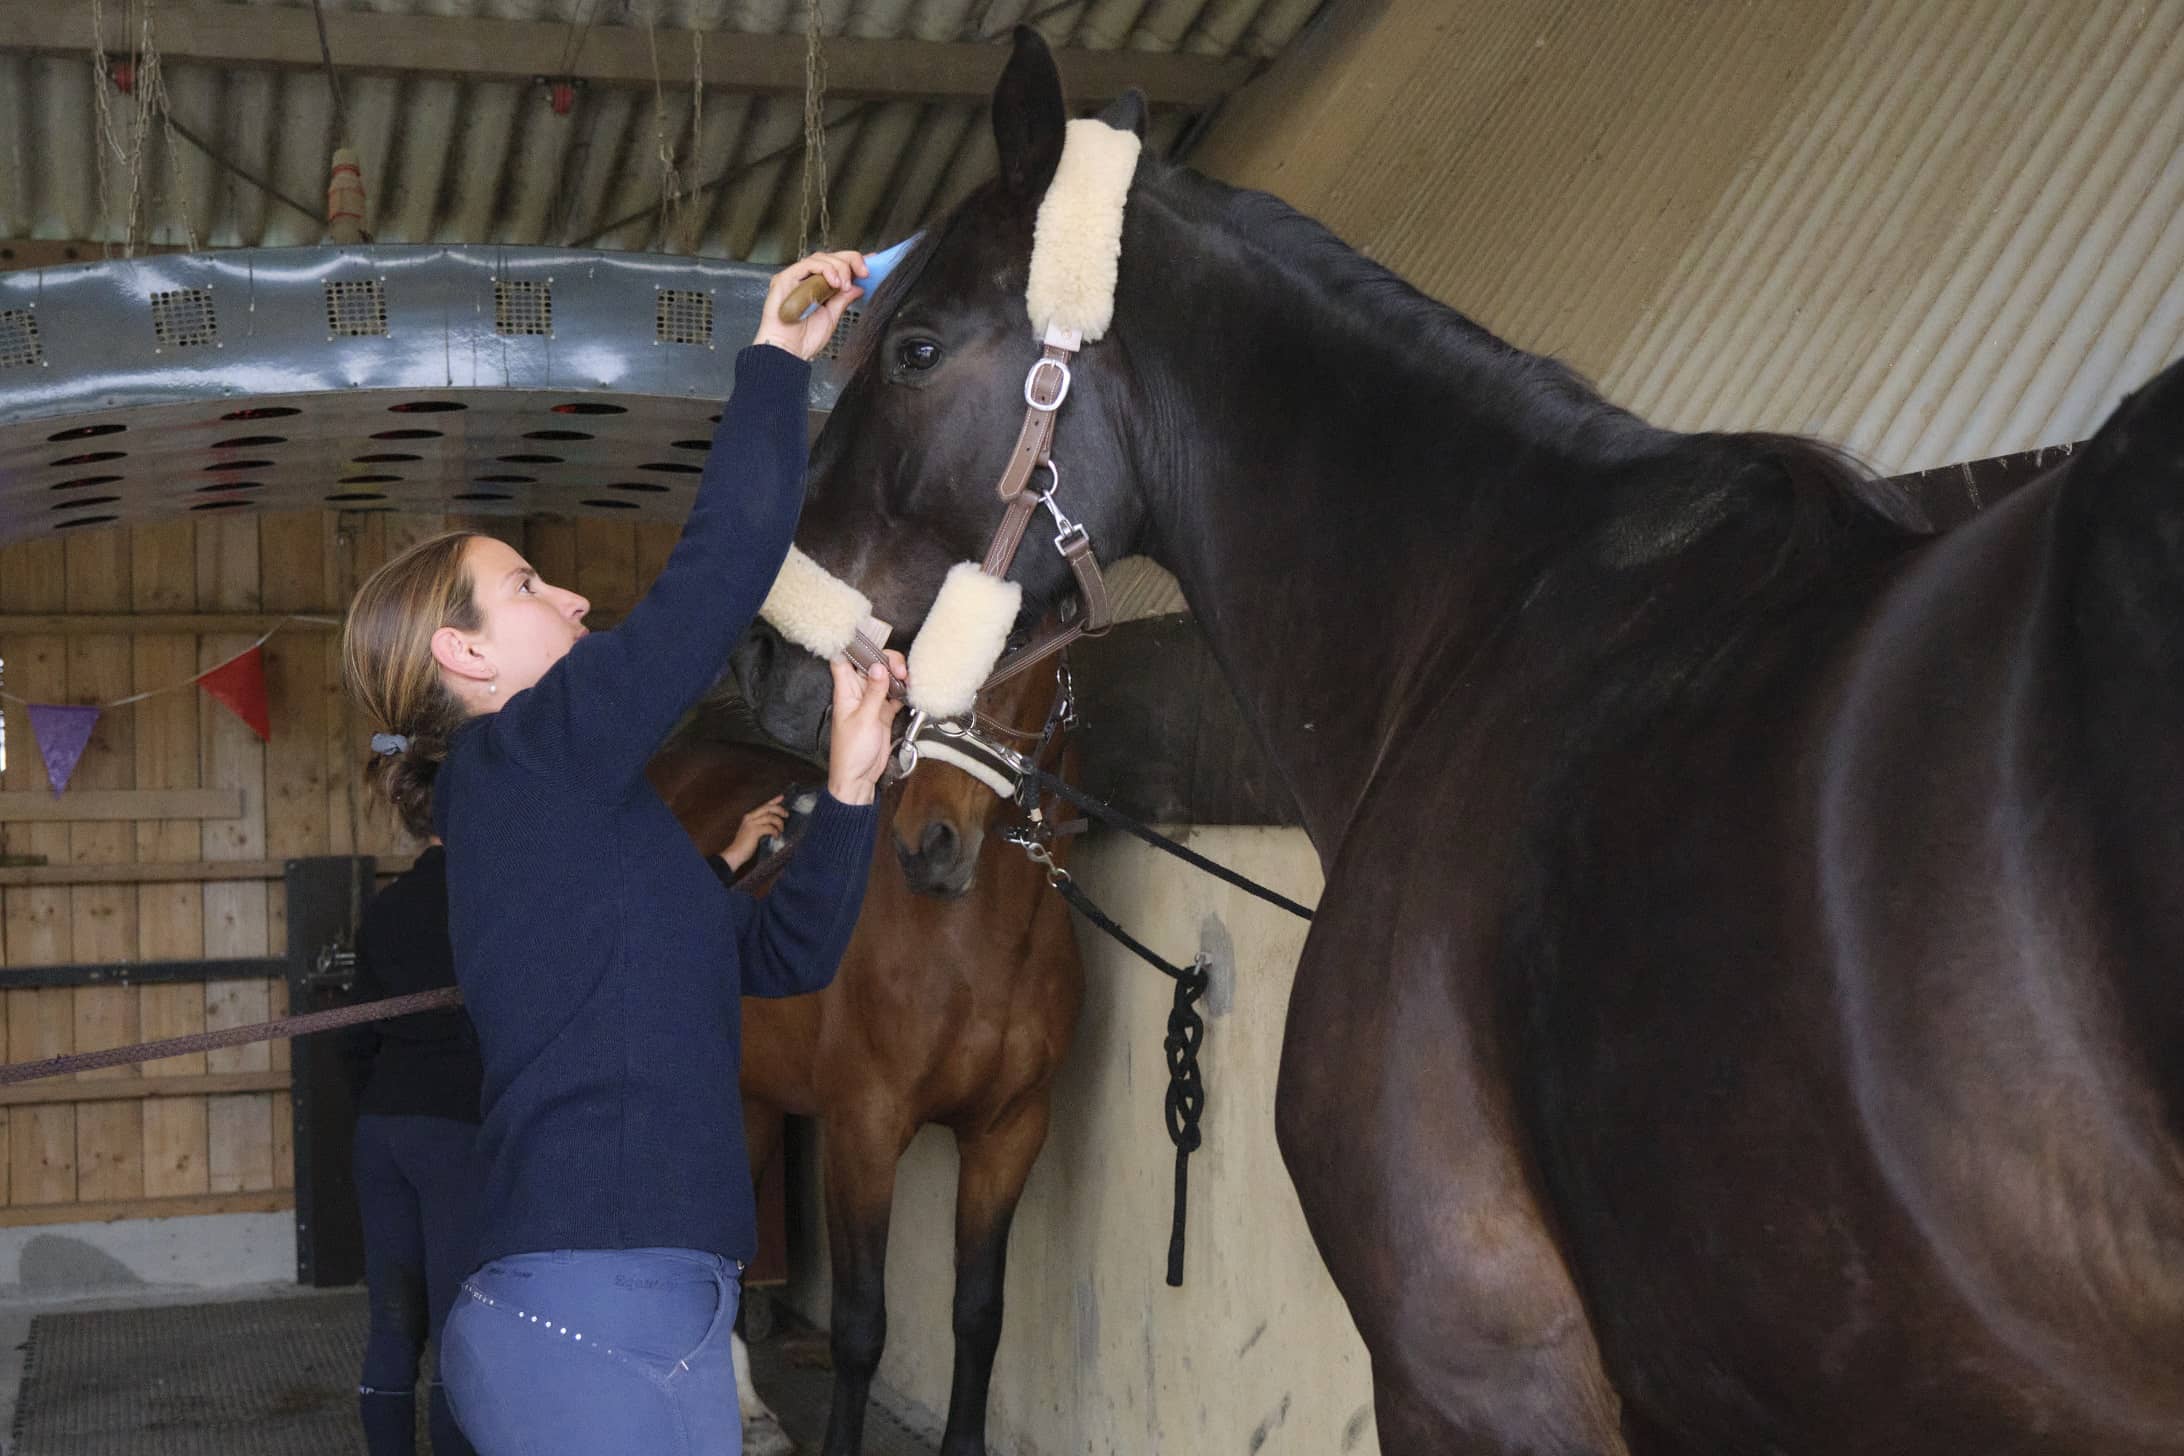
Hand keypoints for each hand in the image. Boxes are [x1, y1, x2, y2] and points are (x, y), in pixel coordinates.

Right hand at [719, 795, 787, 871]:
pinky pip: (770, 828)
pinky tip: (776, 837)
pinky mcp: (754, 831)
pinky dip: (775, 832)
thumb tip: (774, 823)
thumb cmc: (745, 845)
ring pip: (770, 817)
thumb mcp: (752, 831)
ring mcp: (751, 824)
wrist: (735, 853)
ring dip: (779, 823)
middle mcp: (750, 817)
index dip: (773, 800)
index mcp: (749, 816)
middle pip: (768, 808)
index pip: (763, 805)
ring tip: (781, 830)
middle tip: (786, 815)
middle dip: (779, 810)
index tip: (782, 797)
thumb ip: (760, 825)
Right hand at [752, 250, 866, 360]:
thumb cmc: (804, 339)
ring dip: (839, 267)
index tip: (872, 263)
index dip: (854, 262)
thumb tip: (858, 287)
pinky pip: (807, 264)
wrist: (788, 351)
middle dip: (851, 261)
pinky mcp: (785, 278)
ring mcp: (795, 278)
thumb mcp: (832, 317)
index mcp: (817, 288)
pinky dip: (824, 269)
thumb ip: (843, 299)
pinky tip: (834, 282)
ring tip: (845, 285)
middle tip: (864, 273)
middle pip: (830, 258)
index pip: (836, 267)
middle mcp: (805, 280)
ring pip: (821, 258)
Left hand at [825, 650, 907, 805]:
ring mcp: (872, 702)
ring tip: (909, 681)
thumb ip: (874, 693)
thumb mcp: (863, 720)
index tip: (868, 636)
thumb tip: (879, 667)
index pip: (843, 660)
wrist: (859, 778)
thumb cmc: (852, 752)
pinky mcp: (884, 713)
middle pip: (871, 665)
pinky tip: (911, 691)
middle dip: (887, 662)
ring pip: (885, 678)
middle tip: (900, 672)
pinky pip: (894, 695)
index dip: (852, 646)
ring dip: (898, 676)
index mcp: (846, 691)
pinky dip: (903, 691)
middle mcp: (858, 693)